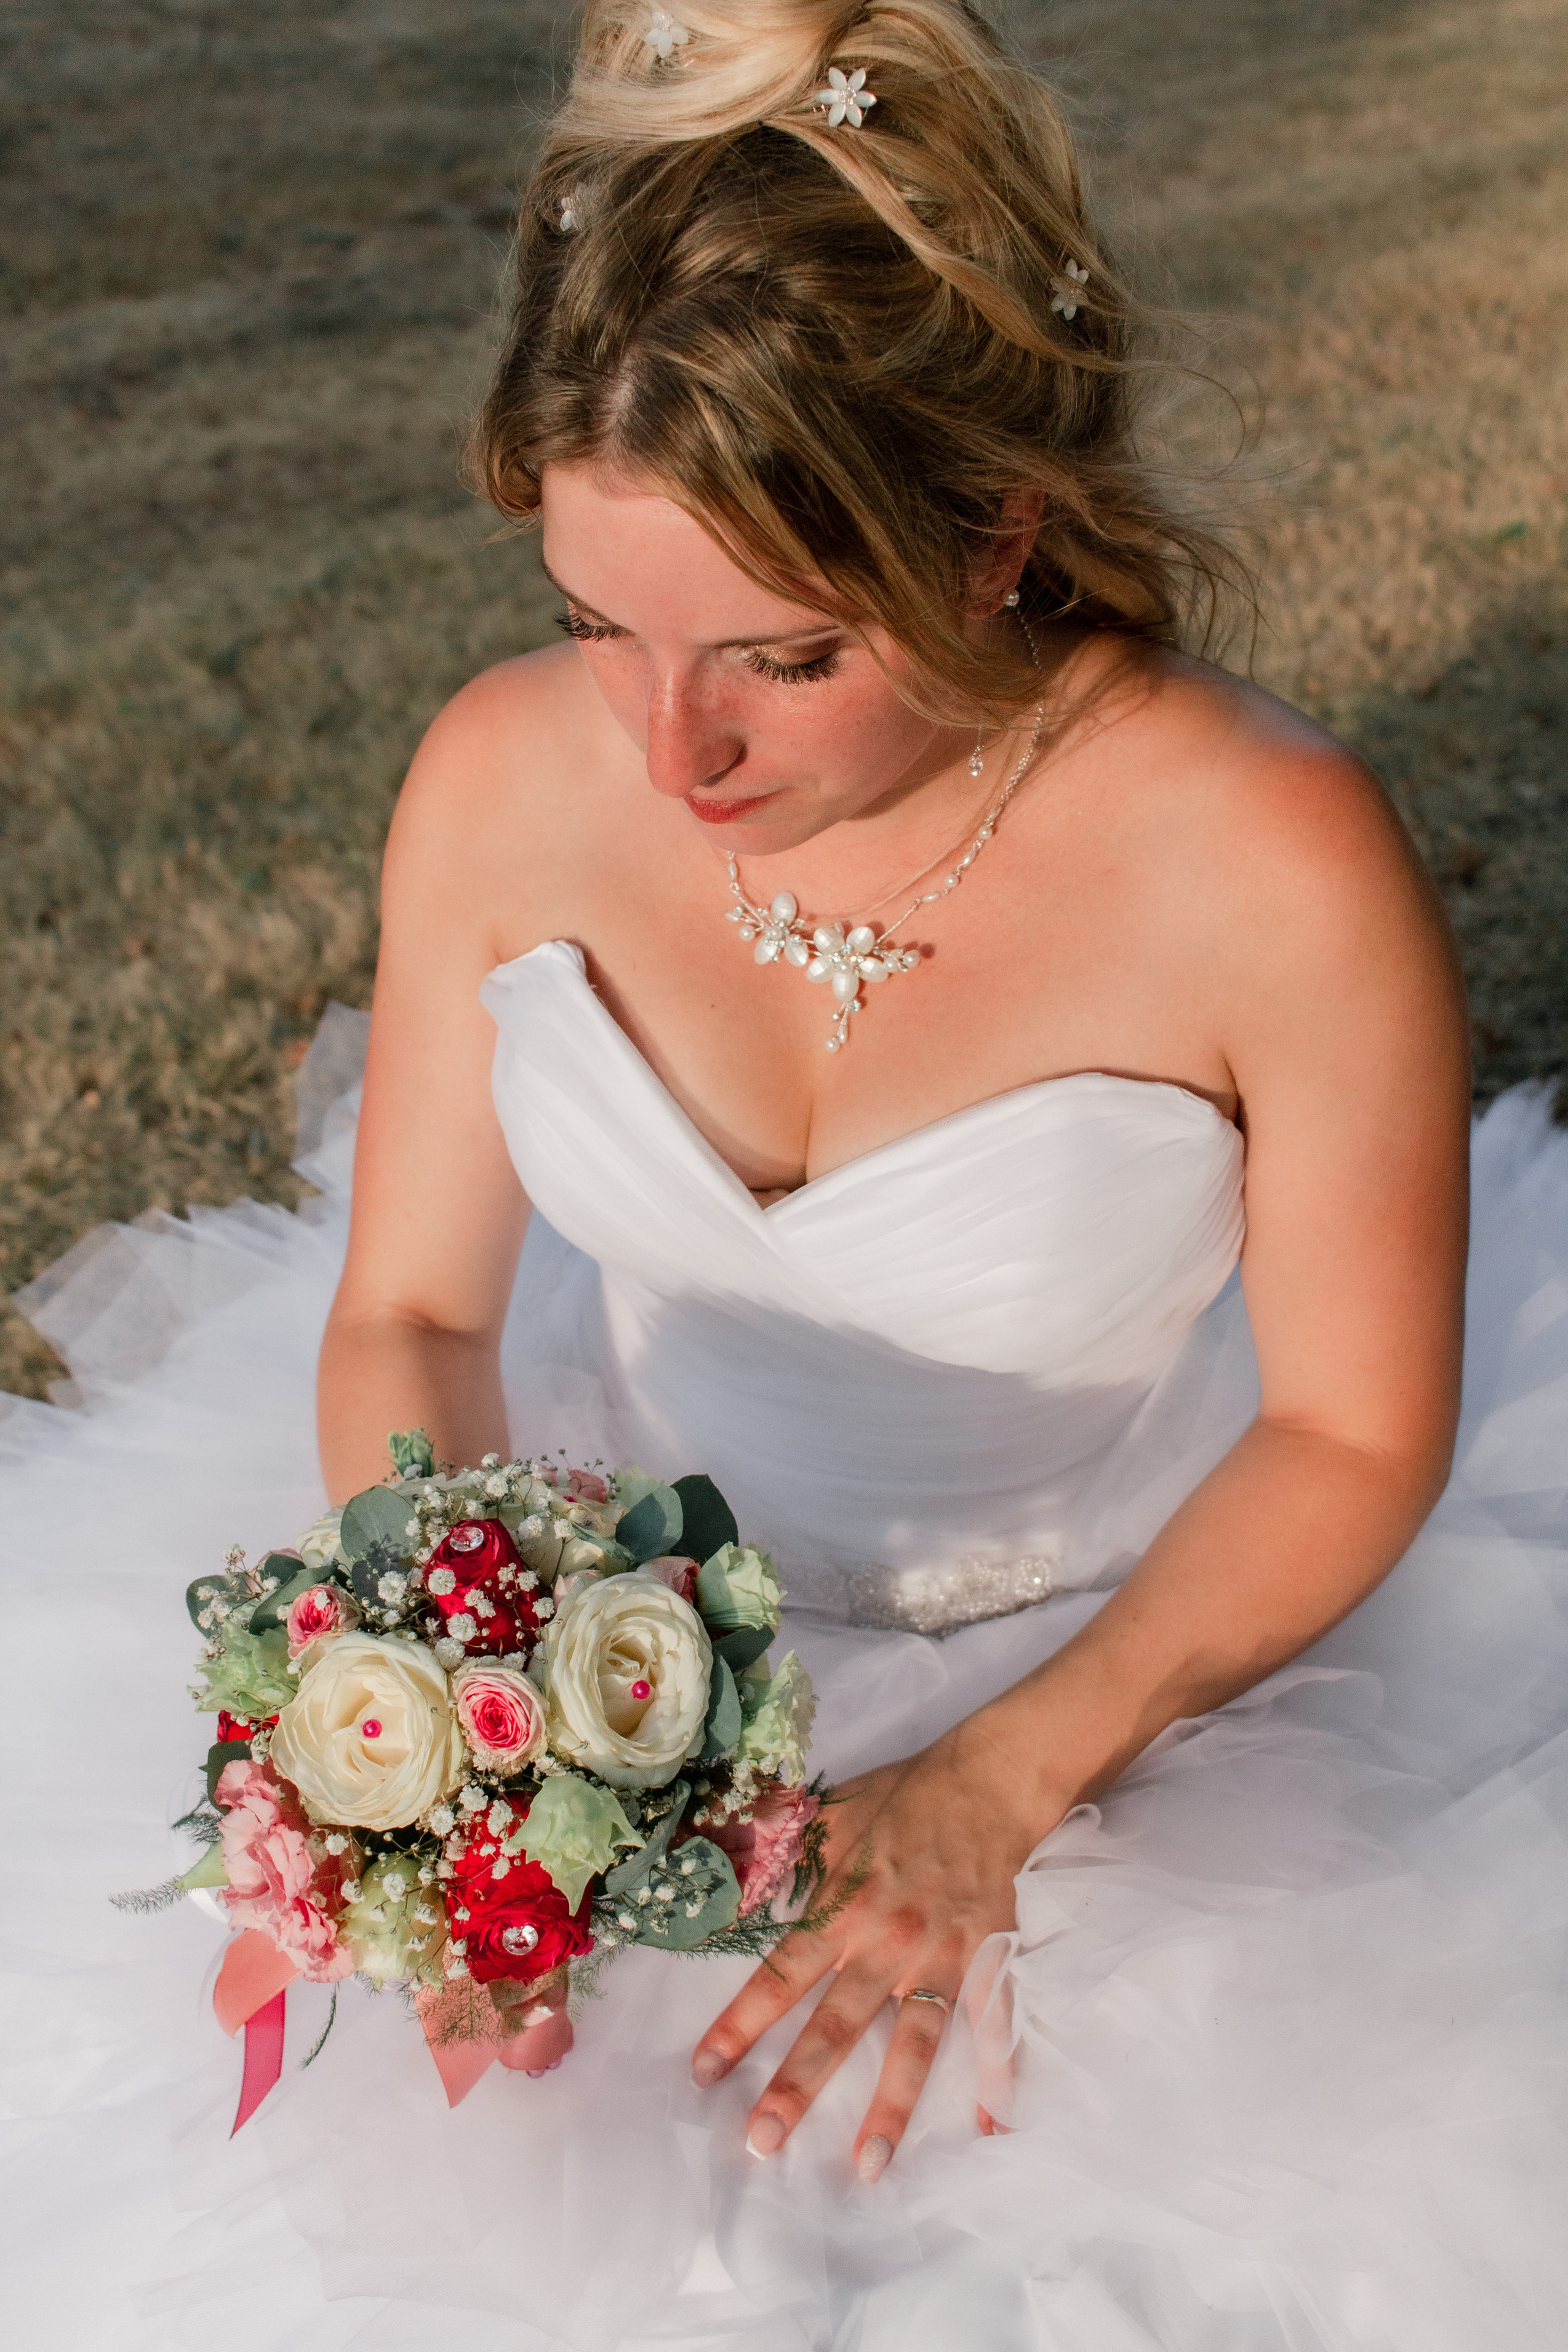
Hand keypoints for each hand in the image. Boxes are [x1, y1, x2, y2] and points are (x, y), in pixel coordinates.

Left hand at [691, 1719, 1053, 2179]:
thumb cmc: (905, 1796)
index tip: (705, 2072)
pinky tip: (990, 2128)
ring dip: (890, 2107)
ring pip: (913, 2043)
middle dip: (797, 2087)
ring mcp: (941, 1958)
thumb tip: (717, 1859)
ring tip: (866, 2167)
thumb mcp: (830, 1815)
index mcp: (843, 1907)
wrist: (989, 1781)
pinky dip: (997, 2077)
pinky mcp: (987, 1960)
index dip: (739, 2026)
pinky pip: (994, 2026)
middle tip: (762, 2143)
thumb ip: (778, 1848)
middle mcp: (887, 1942)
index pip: (779, 1977)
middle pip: (835, 2026)